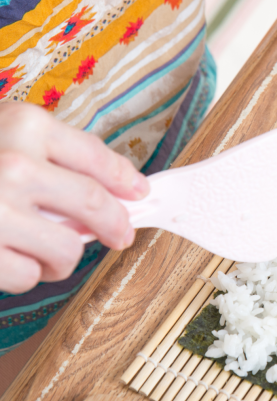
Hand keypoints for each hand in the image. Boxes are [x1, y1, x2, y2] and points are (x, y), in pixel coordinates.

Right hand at [0, 103, 149, 293]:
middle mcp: (15, 164)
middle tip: (119, 236)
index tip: (139, 194)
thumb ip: (47, 155)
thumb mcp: (0, 135)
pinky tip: (7, 257)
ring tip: (44, 251)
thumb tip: (112, 191)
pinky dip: (25, 273)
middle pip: (96, 205)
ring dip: (62, 257)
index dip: (126, 180)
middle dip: (116, 225)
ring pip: (67, 249)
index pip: (96, 157)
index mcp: (24, 125)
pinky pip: (29, 275)